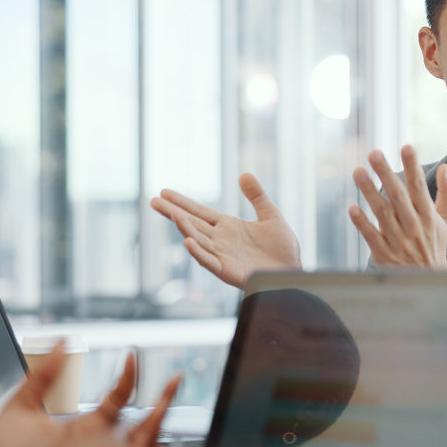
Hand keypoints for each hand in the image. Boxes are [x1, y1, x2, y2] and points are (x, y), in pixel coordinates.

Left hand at [0, 344, 181, 446]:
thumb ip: (43, 375)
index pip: (118, 398)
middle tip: (175, 378)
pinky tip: (155, 444)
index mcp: (86, 428)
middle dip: (163, 401)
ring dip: (160, 424)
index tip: (131, 356)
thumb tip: (62, 343)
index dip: (127, 376)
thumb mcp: (21, 406)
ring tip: (167, 406)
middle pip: (144, 422)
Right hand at [151, 173, 300, 287]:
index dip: (182, 202)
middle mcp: (221, 240)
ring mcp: (222, 256)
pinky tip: (188, 241)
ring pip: (198, 240)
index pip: (200, 212)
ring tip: (171, 213)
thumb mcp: (271, 215)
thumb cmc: (283, 248)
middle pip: (192, 223)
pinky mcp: (227, 271)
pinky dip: (198, 252)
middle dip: (173, 212)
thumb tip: (244, 174)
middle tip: (154, 200)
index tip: (164, 192)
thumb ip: (257, 196)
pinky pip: (209, 261)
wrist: (293, 272)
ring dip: (184, 227)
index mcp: (228, 227)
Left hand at [348, 145, 446, 269]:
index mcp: (428, 215)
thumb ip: (446, 193)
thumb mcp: (445, 220)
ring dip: (370, 192)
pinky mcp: (384, 254)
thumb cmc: (434, 245)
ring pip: (383, 213)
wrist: (428, 281)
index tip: (406, 146)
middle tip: (374, 153)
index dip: (413, 166)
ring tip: (358, 172)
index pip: (419, 187)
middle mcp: (413, 226)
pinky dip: (362, 223)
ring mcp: (398, 240)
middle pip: (398, 196)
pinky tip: (352, 208)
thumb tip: (444, 167)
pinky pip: (372, 237)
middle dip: (386, 173)